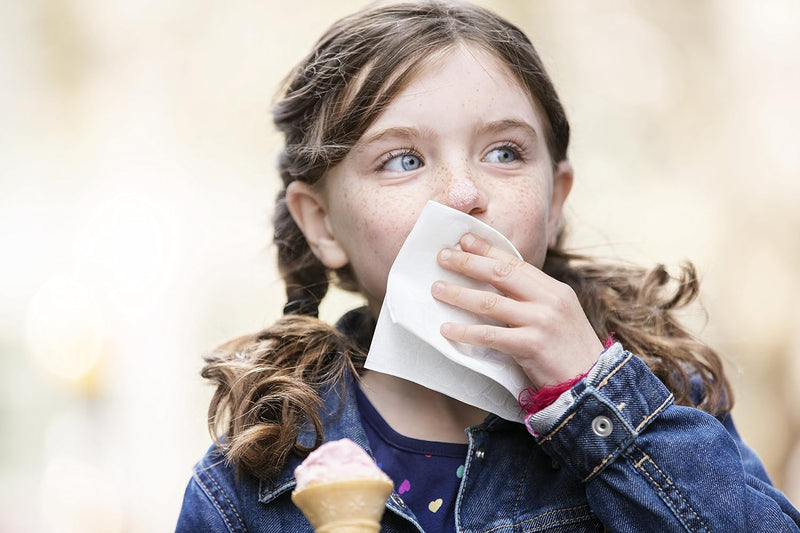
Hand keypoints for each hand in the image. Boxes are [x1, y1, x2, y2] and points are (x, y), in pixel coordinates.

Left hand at [431, 233, 602, 387]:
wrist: (593, 383)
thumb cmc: (568, 351)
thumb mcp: (558, 315)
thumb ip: (533, 299)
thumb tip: (495, 285)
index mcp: (555, 289)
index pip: (516, 263)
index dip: (487, 250)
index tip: (463, 240)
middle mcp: (550, 301)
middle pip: (501, 275)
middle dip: (468, 263)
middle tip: (443, 256)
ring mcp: (542, 322)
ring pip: (491, 303)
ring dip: (460, 295)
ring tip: (437, 289)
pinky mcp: (532, 346)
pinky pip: (490, 336)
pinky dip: (466, 333)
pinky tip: (447, 330)